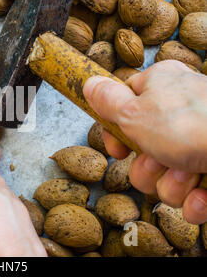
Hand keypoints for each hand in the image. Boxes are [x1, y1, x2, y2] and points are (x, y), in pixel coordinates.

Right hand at [83, 60, 206, 223]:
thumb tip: (89, 84)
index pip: (123, 108)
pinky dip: (194, 200)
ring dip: (172, 183)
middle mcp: (178, 113)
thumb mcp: (134, 111)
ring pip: (164, 177)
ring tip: (189, 173)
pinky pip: (191, 195)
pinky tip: (202, 195)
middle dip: (147, 167)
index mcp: (159, 88)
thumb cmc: (193, 125)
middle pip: (141, 151)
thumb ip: (106, 100)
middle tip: (160, 158)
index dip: (116, 135)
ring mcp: (198, 143)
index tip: (118, 149)